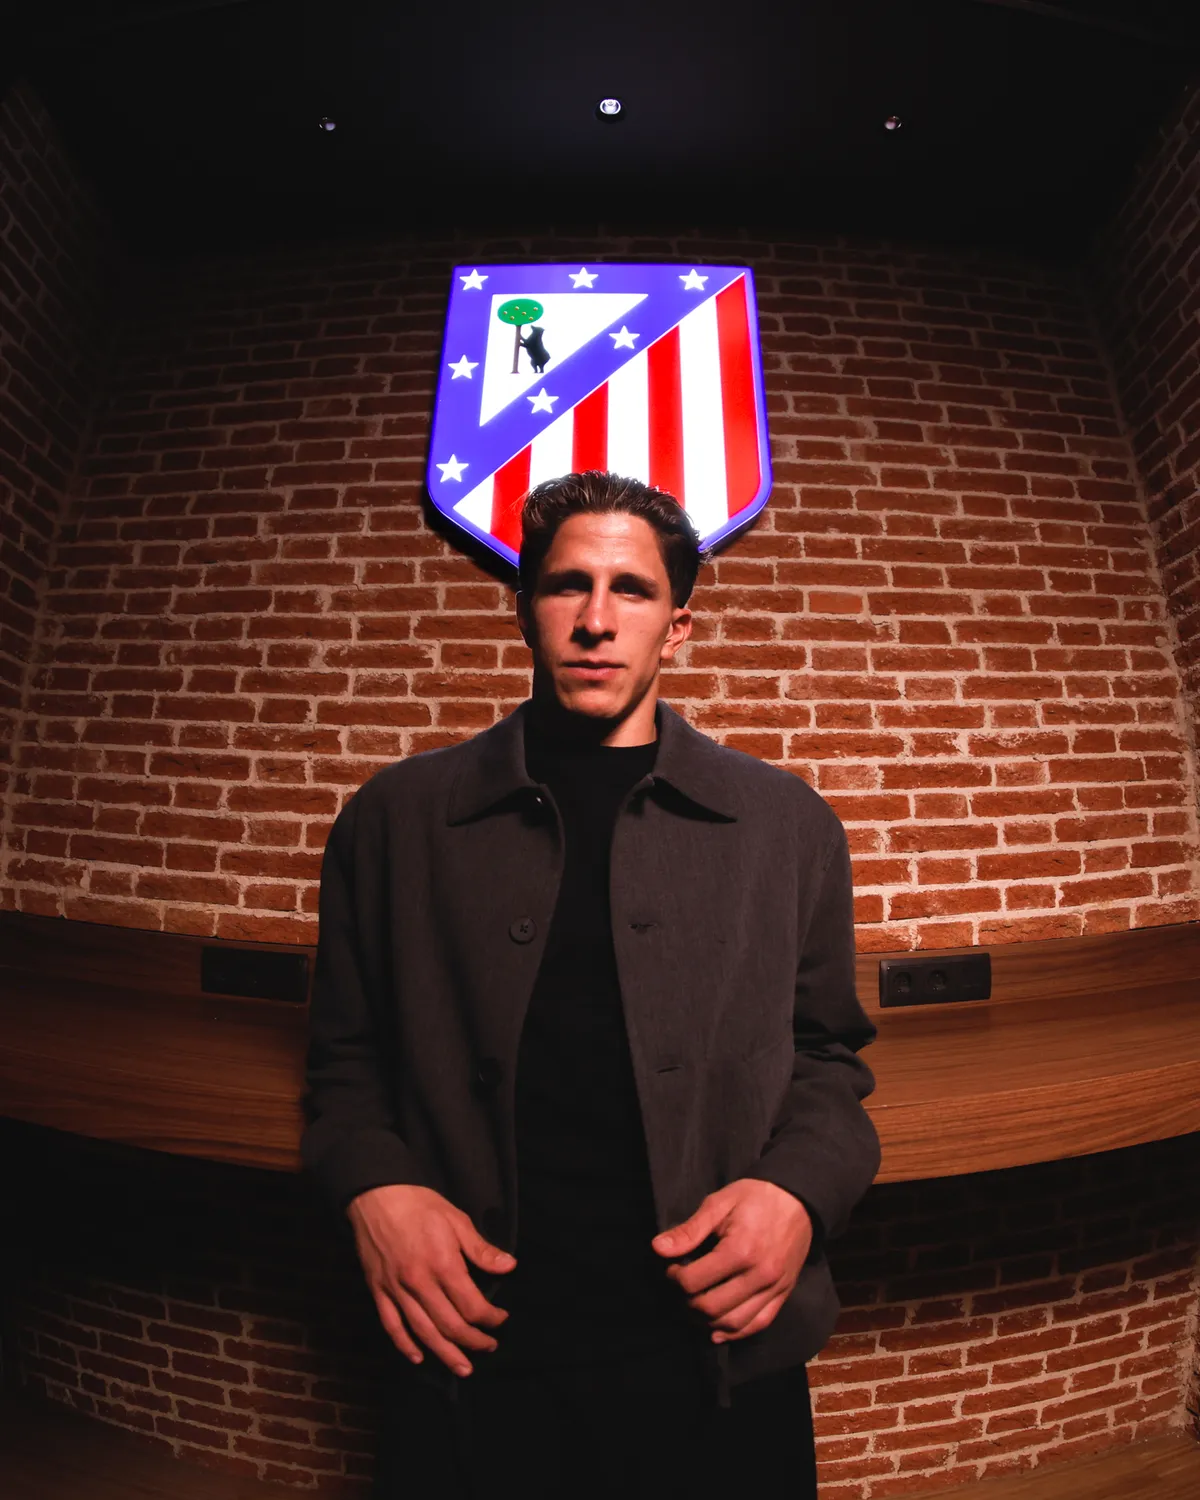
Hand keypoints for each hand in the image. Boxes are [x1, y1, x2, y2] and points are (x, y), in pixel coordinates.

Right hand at [347, 1184, 516, 1377]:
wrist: (376, 1195)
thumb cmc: (419, 1204)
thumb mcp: (456, 1219)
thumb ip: (481, 1249)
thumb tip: (509, 1266)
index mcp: (442, 1264)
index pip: (471, 1305)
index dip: (490, 1318)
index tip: (501, 1319)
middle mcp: (419, 1282)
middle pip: (449, 1325)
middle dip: (473, 1341)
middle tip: (488, 1348)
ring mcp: (396, 1289)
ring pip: (423, 1332)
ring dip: (445, 1354)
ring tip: (462, 1368)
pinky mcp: (378, 1290)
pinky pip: (391, 1325)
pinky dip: (404, 1345)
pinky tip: (418, 1356)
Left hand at [650, 1179, 811, 1343]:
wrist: (797, 1199)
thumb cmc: (755, 1197)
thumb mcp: (719, 1203)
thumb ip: (689, 1230)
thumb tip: (657, 1248)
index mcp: (740, 1250)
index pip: (694, 1281)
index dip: (674, 1278)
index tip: (671, 1268)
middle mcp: (759, 1276)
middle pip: (711, 1308)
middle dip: (687, 1303)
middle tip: (680, 1289)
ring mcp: (774, 1289)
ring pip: (733, 1323)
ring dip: (706, 1322)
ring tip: (694, 1307)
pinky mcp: (783, 1295)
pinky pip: (758, 1324)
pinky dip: (735, 1333)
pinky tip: (717, 1331)